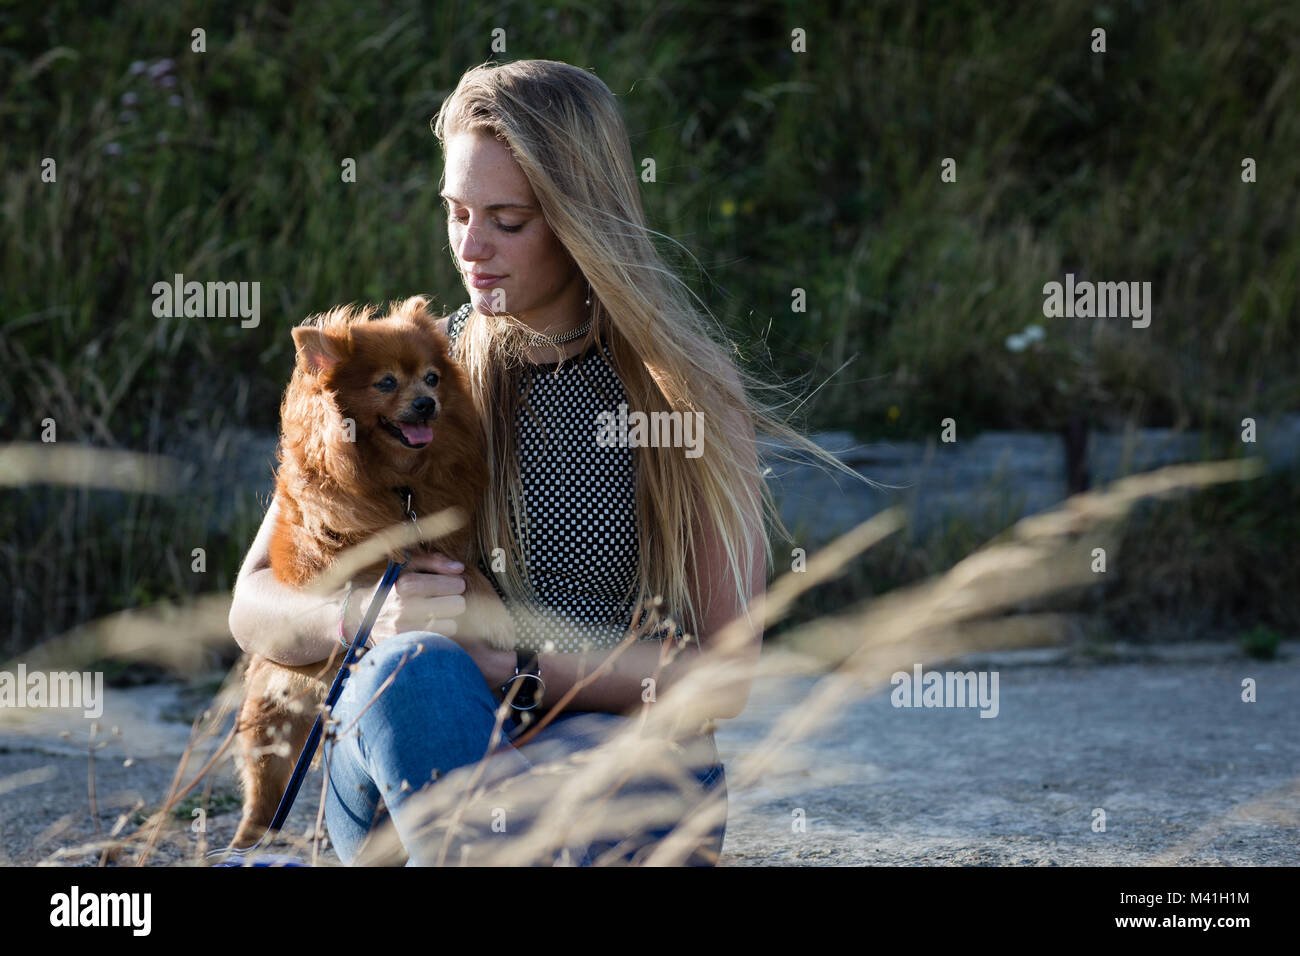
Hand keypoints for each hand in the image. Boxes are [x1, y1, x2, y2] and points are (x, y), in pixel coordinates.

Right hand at [340, 552, 514, 691]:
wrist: (361, 615)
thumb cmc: (392, 586)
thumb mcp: (407, 566)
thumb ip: (434, 561)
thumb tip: (459, 568)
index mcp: (407, 584)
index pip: (454, 585)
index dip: (457, 584)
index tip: (451, 585)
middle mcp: (405, 608)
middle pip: (458, 605)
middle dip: (455, 601)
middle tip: (446, 601)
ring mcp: (405, 630)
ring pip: (452, 626)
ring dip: (449, 620)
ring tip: (438, 615)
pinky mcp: (405, 645)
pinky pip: (440, 641)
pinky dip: (440, 634)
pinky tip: (432, 627)